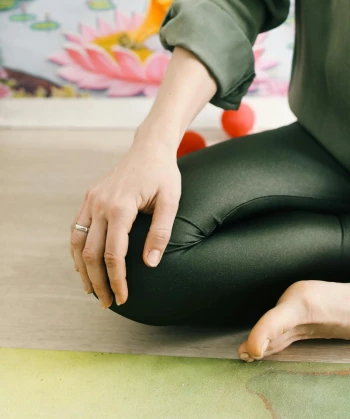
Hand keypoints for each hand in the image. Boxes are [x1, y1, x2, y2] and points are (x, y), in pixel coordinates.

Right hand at [70, 131, 181, 307]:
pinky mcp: (89, 197)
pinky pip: (76, 229)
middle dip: (98, 282)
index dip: (117, 279)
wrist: (149, 148)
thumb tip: (151, 264)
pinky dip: (77, 250)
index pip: (114, 253)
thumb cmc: (164, 175)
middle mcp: (100, 203)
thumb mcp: (171, 200)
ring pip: (78, 243)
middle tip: (108, 303)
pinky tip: (84, 266)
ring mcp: (91, 200)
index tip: (124, 297)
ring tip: (92, 291)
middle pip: (91, 253)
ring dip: (82, 270)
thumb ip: (161, 232)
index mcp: (121, 206)